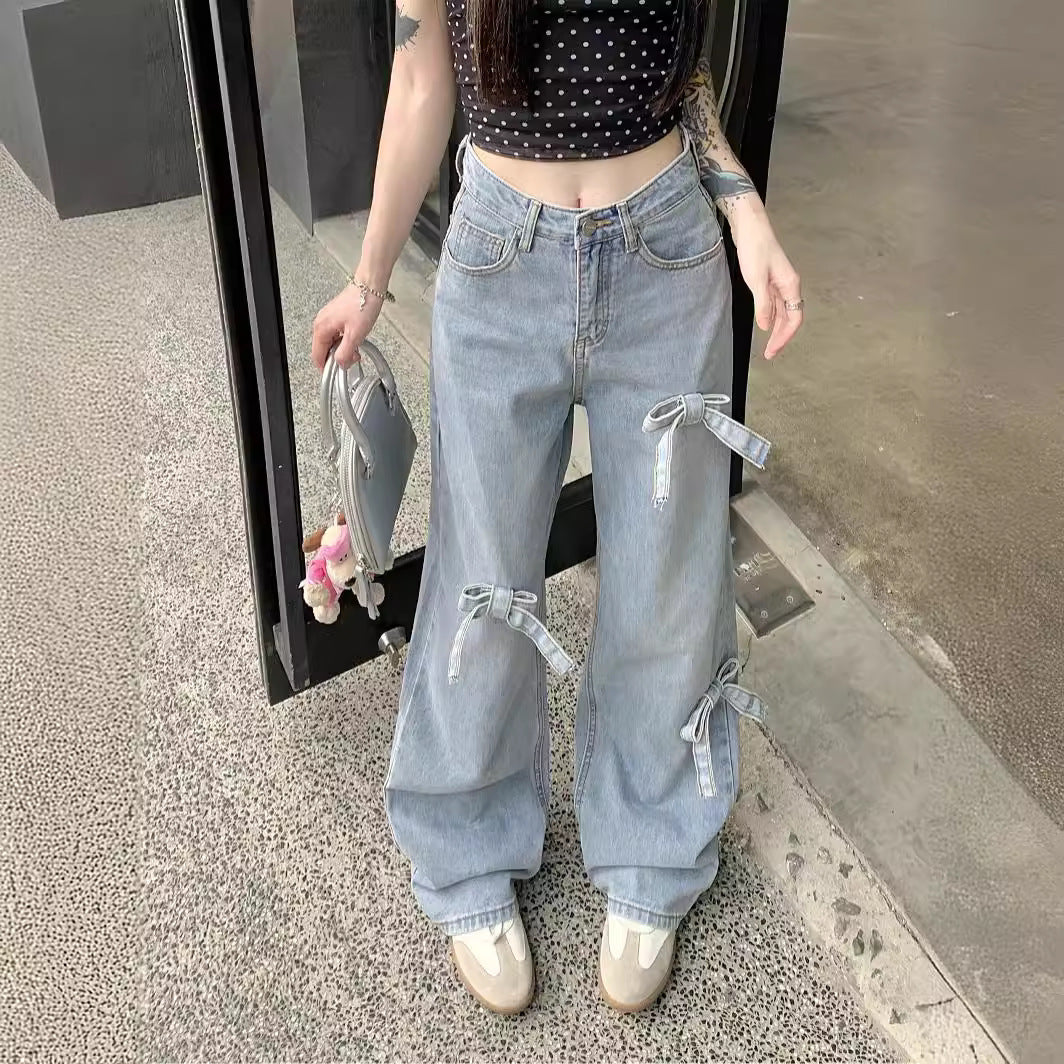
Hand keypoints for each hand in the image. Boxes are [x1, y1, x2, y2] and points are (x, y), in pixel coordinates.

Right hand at [310, 281, 384, 370]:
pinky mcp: (336, 316)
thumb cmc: (362, 304)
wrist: (370, 286)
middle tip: (354, 357)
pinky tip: (356, 338)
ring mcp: (328, 319)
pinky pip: (336, 334)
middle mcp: (321, 323)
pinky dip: (345, 340)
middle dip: (338, 358)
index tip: (339, 372)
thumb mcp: (355, 335)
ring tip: (357, 346)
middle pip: (324, 350)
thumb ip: (345, 353)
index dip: (328, 368)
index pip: (317, 356)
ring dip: (343, 349)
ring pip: (331, 343)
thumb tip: (340, 365)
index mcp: (321, 328)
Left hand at [729, 201, 802, 359]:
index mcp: (790, 285)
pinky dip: (771, 316)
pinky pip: (774, 304)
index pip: (794, 318)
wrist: (749, 226)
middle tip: (769, 354)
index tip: (772, 350)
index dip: (784, 337)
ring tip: (767, 345)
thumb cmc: (755, 247)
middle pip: (790, 318)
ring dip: (776, 329)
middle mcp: (788, 285)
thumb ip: (763, 304)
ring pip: (782, 312)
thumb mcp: (756, 279)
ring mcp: (779, 283)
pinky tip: (764, 324)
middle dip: (781, 337)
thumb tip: (766, 326)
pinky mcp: (769, 280)